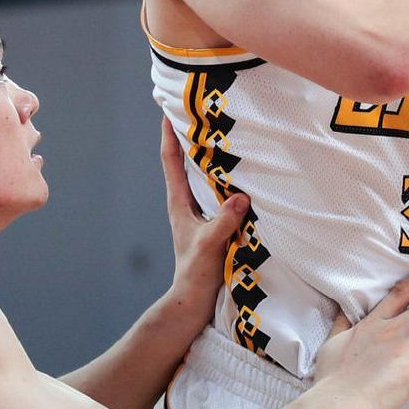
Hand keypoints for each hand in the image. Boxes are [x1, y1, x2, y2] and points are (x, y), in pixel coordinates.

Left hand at [157, 119, 248, 330]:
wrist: (194, 299)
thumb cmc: (197, 273)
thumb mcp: (210, 245)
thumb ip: (223, 221)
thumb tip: (241, 196)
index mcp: (179, 202)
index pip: (171, 161)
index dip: (169, 134)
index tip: (168, 109)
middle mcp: (185, 202)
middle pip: (183, 161)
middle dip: (187, 135)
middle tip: (194, 109)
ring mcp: (197, 211)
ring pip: (199, 174)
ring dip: (204, 153)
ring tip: (216, 130)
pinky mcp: (210, 221)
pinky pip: (214, 189)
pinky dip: (221, 174)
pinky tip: (236, 169)